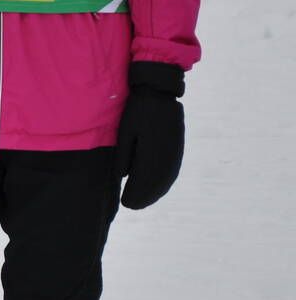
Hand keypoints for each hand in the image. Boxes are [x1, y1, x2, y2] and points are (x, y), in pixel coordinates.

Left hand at [116, 62, 185, 209]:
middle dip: (144, 197)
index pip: (144, 181)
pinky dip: (163, 183)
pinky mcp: (177, 147)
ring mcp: (175, 152)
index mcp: (153, 151)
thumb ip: (124, 155)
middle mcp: (167, 156)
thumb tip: (123, 177)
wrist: (159, 93)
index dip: (136, 194)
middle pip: (156, 184)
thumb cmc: (137, 111)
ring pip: (165, 179)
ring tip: (142, 201)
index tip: (125, 204)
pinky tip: (156, 188)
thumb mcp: (126, 131)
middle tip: (131, 205)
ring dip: (155, 192)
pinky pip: (171, 171)